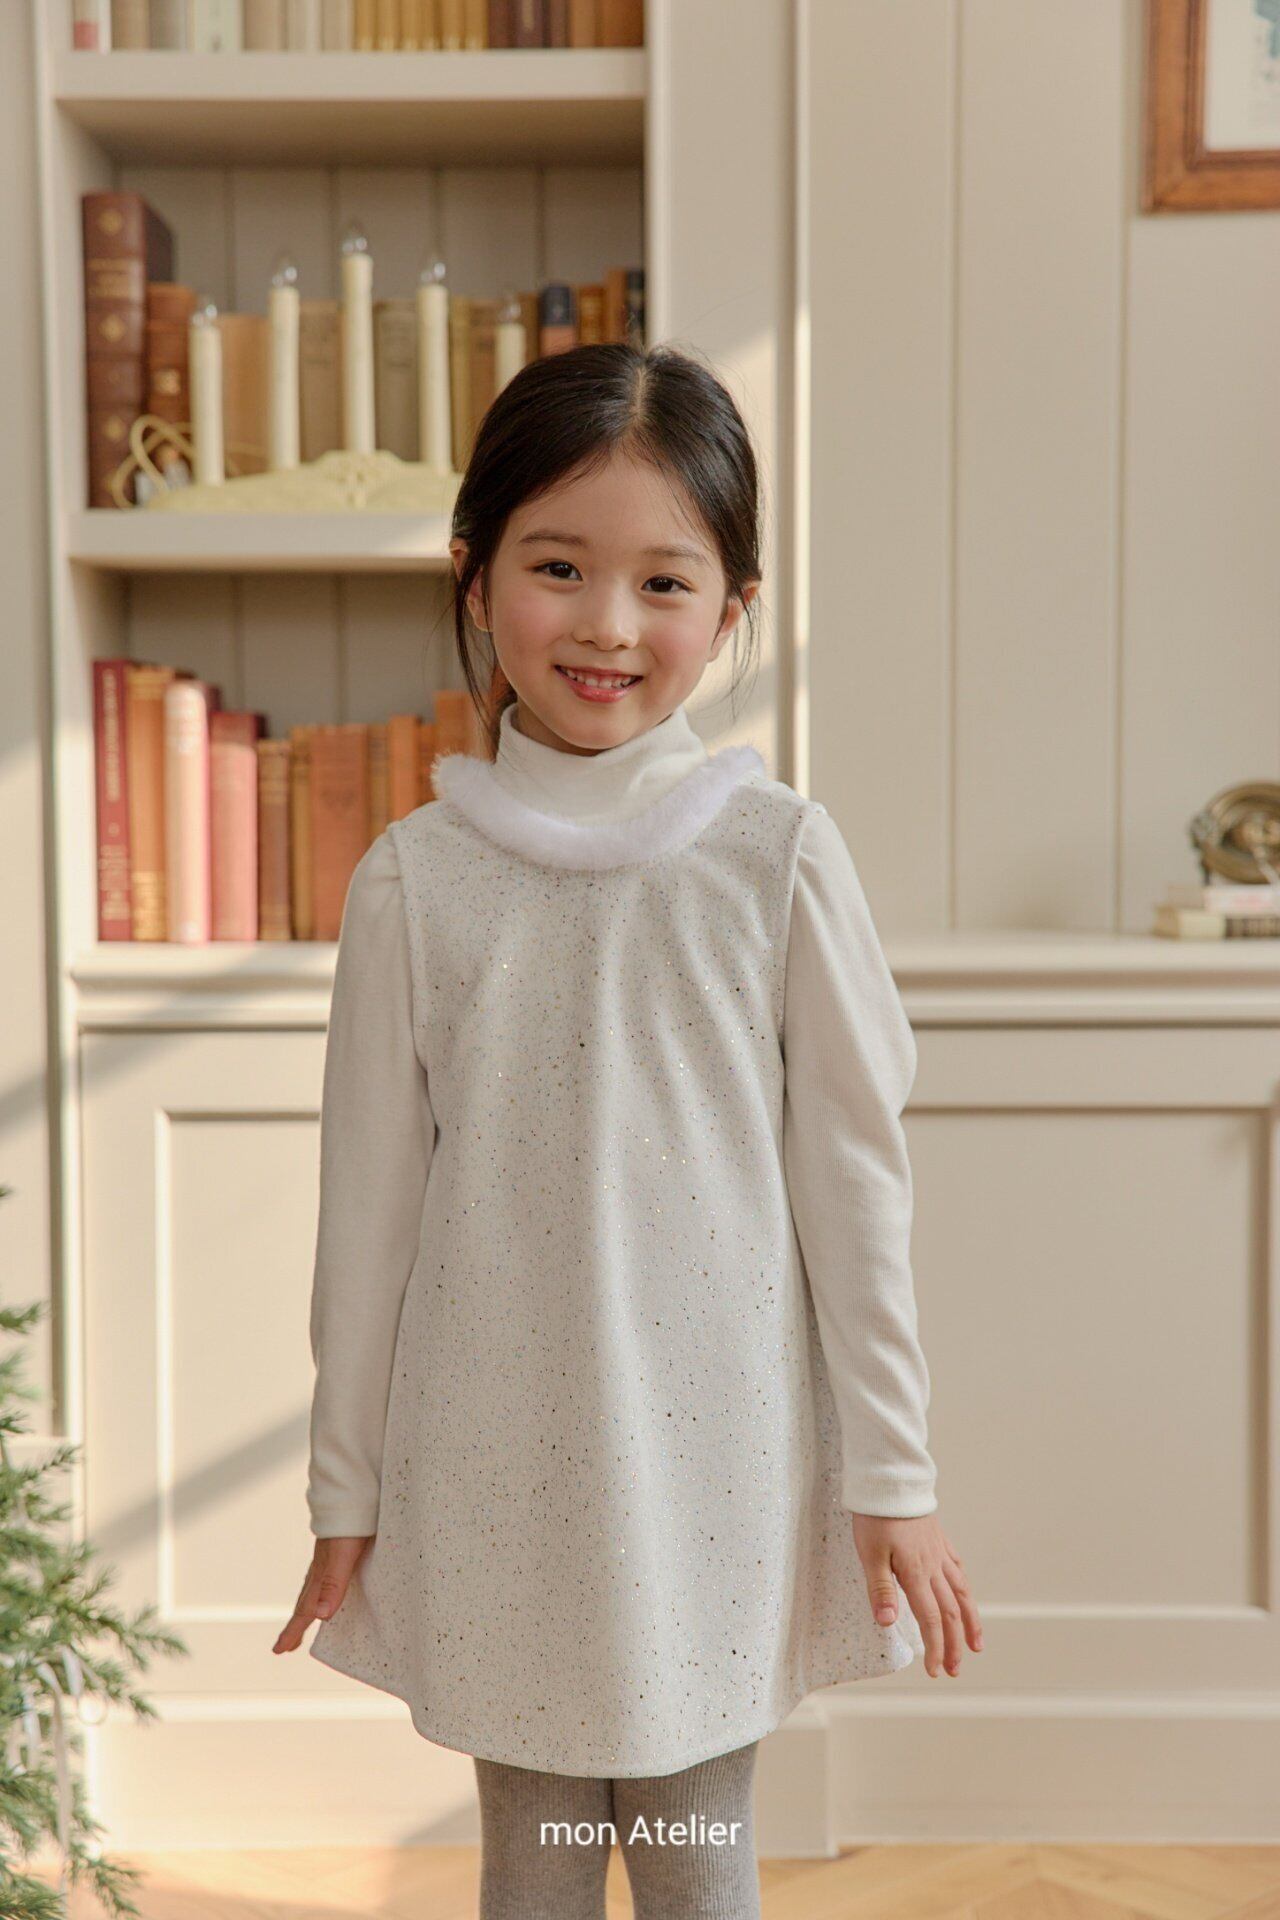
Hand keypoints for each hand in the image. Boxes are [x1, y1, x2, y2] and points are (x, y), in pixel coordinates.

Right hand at [272, 1535, 371, 1653]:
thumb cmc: (351, 1524)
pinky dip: (319, 1588)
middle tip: (285, 1647)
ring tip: (303, 1620)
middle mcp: (320, 1567)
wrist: (353, 1490)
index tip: (279, 1650)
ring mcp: (327, 1556)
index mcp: (320, 1574)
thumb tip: (321, 1617)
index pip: (304, 1609)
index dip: (293, 1630)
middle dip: (296, 1624)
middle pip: (304, 1602)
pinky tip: (325, 1586)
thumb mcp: (343, 1556)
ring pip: (313, 1588)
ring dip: (306, 1607)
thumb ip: (333, 1585)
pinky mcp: (338, 1546)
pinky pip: (324, 1575)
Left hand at [851, 1510, 982, 1678]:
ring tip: (975, 1645)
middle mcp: (933, 1566)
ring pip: (961, 1593)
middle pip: (951, 1613)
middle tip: (954, 1670)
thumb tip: (888, 1623)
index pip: (931, 1619)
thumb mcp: (869, 1553)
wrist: (891, 1480)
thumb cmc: (876, 1516)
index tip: (934, 1670)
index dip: (935, 1648)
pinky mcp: (938, 1539)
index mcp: (916, 1573)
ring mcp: (939, 1552)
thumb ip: (880, 1589)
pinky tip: (964, 1596)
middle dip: (954, 1644)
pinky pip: (957, 1568)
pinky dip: (963, 1587)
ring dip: (969, 1622)